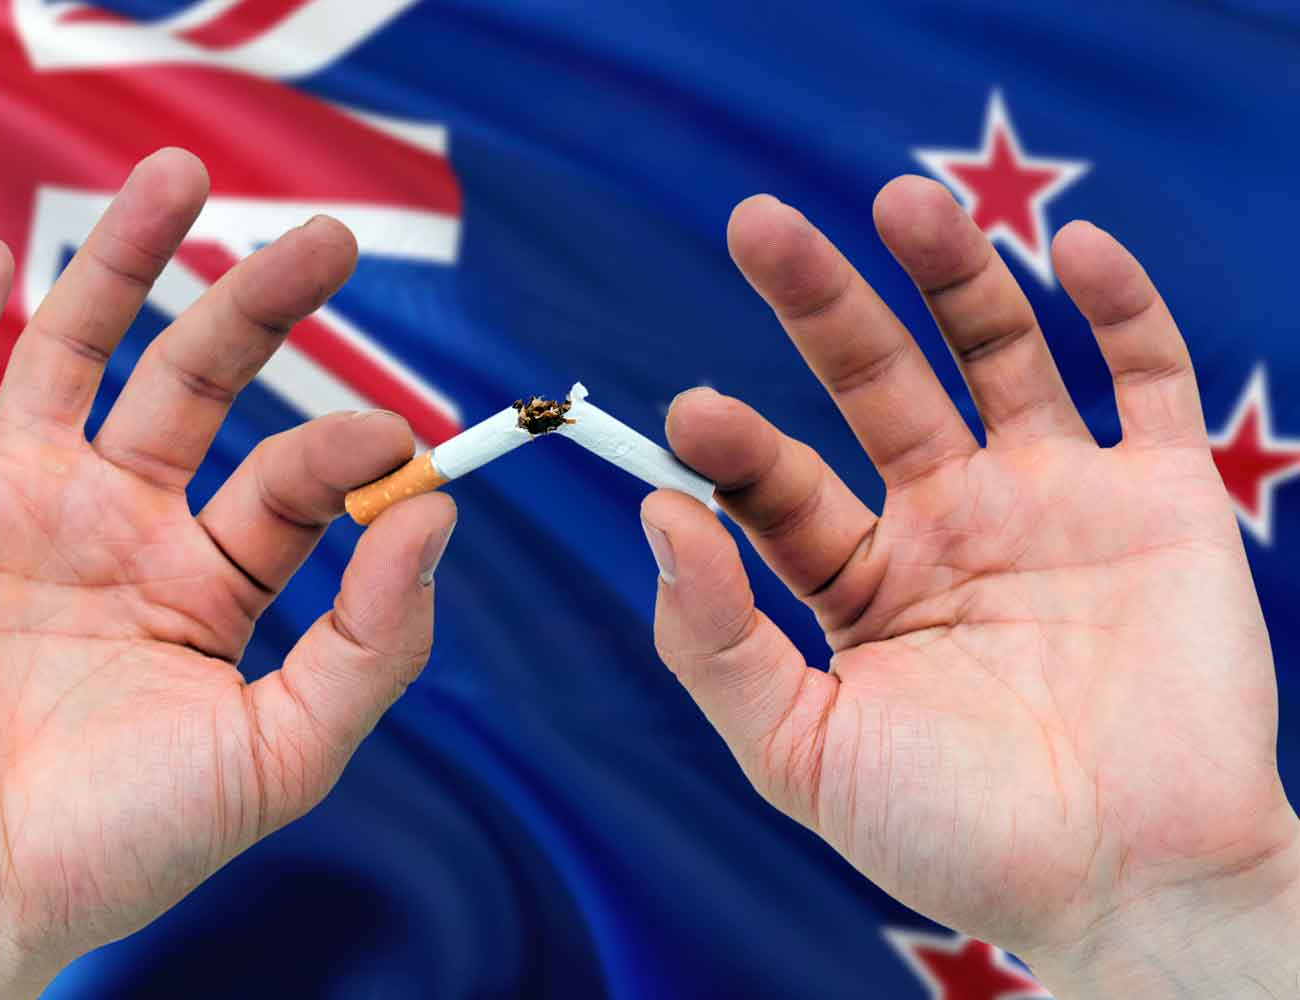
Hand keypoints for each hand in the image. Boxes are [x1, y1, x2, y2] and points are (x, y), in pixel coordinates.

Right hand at [0, 150, 454, 997]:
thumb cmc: (121, 845)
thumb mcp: (281, 752)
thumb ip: (371, 642)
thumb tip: (436, 516)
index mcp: (208, 582)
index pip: (292, 478)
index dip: (347, 445)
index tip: (397, 438)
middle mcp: (120, 528)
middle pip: (197, 381)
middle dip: (259, 304)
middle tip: (329, 239)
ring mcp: (18, 509)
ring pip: (76, 353)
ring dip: (124, 264)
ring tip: (181, 178)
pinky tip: (3, 256)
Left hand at [642, 178, 1299, 995]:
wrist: (1129, 889)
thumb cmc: (957, 837)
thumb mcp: (802, 752)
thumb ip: (717, 644)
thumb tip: (657, 517)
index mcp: (863, 581)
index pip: (784, 486)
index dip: (736, 446)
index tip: (689, 415)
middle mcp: (951, 521)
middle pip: (877, 384)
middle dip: (822, 306)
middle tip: (758, 226)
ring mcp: (1056, 499)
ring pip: (999, 355)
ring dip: (952, 275)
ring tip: (898, 200)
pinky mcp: (1164, 498)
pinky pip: (1146, 379)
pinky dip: (1119, 308)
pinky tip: (1072, 249)